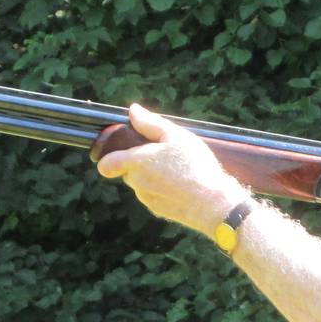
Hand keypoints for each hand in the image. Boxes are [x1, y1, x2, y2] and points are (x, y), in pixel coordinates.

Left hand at [94, 104, 243, 235]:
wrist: (213, 204)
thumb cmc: (195, 166)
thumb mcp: (176, 136)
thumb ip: (151, 123)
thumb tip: (133, 110)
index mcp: (136, 162)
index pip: (107, 163)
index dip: (109, 158)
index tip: (118, 154)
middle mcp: (136, 182)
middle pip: (129, 171)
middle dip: (141, 164)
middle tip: (165, 157)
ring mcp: (147, 198)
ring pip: (142, 184)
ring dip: (153, 178)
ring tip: (179, 172)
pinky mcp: (158, 211)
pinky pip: (155, 197)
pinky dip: (164, 191)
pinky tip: (184, 186)